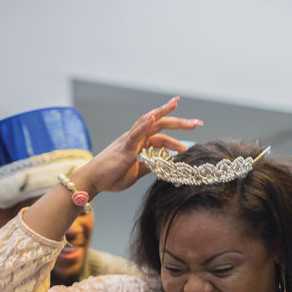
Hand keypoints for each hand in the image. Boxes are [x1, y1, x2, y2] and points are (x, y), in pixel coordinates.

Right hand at [80, 96, 201, 196]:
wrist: (94, 181)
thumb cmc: (112, 176)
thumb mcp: (136, 172)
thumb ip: (149, 166)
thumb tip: (161, 166)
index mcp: (140, 144)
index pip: (161, 134)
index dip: (176, 133)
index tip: (190, 131)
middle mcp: (136, 138)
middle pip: (160, 124)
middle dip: (179, 122)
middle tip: (198, 122)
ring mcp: (130, 140)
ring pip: (150, 122)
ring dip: (165, 115)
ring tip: (180, 110)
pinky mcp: (124, 147)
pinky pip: (135, 133)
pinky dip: (145, 124)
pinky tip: (154, 116)